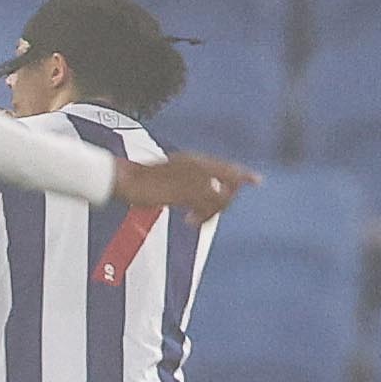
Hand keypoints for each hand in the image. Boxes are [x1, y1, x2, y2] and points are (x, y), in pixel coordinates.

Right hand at [114, 151, 259, 223]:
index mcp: (192, 159)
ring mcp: (190, 178)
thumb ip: (186, 180)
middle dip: (224, 202)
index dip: (241, 173)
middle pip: (226, 183)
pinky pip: (204, 204)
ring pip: (218, 196)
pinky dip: (202, 216)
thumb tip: (198, 189)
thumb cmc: (142, 180)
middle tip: (205, 216)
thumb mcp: (168, 176)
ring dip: (211, 212)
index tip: (256, 180)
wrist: (124, 180)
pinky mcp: (182, 191)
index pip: (225, 166)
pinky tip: (190, 222)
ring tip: (195, 221)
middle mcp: (195, 165)